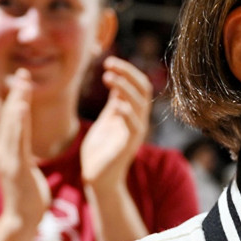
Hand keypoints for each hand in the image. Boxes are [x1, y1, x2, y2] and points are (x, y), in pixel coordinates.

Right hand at [0, 72, 52, 230]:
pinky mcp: (15, 166)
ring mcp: (7, 158)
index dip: (17, 98)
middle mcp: (2, 150)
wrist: (21, 220)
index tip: (23, 80)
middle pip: (10, 116)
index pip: (12, 119)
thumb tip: (23, 141)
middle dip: (17, 93)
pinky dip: (19, 122)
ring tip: (23, 82)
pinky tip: (23, 107)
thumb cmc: (27, 196)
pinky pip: (18, 140)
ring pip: (13, 124)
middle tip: (23, 71)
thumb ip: (22, 152)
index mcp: (6, 150)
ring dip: (18, 101)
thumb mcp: (24, 168)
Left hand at [80, 56, 152, 193]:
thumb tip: (117, 79)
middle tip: (109, 63)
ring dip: (124, 87)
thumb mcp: (107, 119)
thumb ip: (114, 102)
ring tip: (108, 77)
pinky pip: (134, 126)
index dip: (127, 70)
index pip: (139, 84)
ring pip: (139, 104)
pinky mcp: (129, 145)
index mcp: (132, 112)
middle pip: (143, 89)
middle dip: (128, 73)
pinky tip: (117, 103)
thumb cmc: (100, 150)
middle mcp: (138, 119)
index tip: (109, 61)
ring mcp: (135, 132)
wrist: (97, 179)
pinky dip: (128, 112)